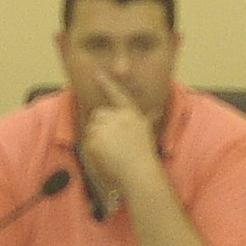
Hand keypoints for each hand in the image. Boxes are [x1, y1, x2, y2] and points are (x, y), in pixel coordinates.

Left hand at [73, 68, 158, 195]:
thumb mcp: (147, 132)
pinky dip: (93, 149)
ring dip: (97, 138)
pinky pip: (88, 140)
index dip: (106, 82)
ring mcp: (106, 127)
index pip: (117, 94)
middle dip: (101, 126)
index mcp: (131, 114)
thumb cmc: (145, 155)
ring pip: (92, 127)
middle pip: (98, 114)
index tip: (95, 72)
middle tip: (112, 143)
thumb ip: (149, 118)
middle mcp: (118, 117)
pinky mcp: (95, 138)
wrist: (139, 173)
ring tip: (111, 151)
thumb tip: (158, 109)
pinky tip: (105, 156)